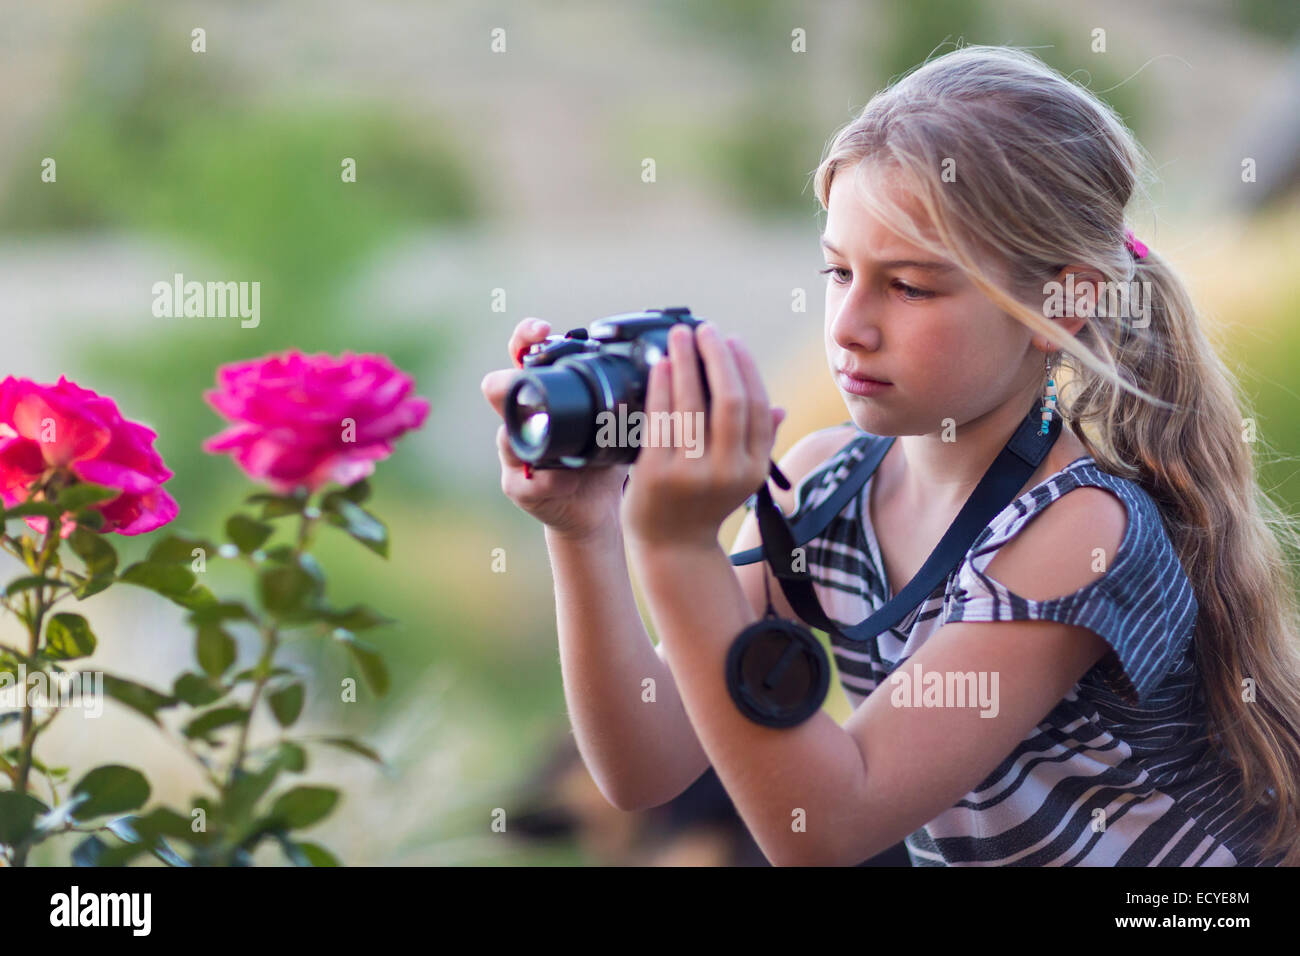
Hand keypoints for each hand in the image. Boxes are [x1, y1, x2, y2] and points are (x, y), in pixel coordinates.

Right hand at [480, 317, 629, 539]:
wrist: (596, 508)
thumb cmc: (604, 457)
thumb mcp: (617, 420)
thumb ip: (631, 392)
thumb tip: (666, 360)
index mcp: (543, 395)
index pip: (523, 355)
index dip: (526, 337)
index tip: (543, 329)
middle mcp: (522, 419)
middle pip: (497, 389)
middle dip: (505, 383)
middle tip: (521, 379)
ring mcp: (515, 453)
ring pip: (505, 436)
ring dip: (528, 437)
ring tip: (556, 441)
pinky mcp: (520, 487)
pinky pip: (525, 480)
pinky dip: (549, 479)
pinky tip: (568, 479)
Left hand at [622, 321, 783, 549]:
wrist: (673, 548)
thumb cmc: (705, 506)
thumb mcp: (740, 478)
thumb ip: (758, 441)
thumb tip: (777, 406)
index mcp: (753, 469)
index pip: (755, 405)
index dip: (744, 367)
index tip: (732, 340)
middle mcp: (727, 471)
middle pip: (728, 399)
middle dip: (717, 356)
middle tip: (706, 330)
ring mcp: (691, 474)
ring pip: (692, 404)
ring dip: (686, 361)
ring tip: (680, 336)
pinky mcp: (656, 474)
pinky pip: (660, 419)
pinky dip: (661, 386)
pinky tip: (660, 365)